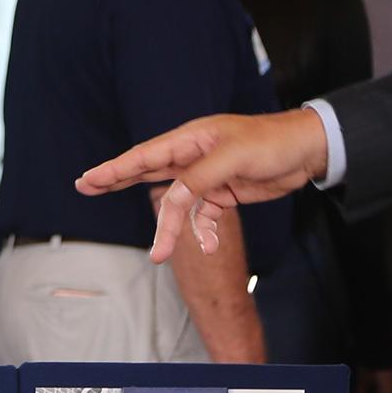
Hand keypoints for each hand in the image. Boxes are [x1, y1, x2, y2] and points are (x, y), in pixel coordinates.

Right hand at [75, 110, 327, 262]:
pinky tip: (208, 246)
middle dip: (117, 182)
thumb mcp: (232, 158)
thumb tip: (171, 200)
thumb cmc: (270, 144)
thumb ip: (197, 180)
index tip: (89, 179)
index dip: (115, 168)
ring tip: (157, 253)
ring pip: (174, 202)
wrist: (305, 153)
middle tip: (86, 186)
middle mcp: (193, 156)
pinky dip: (202, 232)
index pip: (145, 155)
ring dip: (168, 228)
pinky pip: (201, 216)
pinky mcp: (221, 193)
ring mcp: (206, 176)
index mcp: (190, 139)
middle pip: (147, 171)